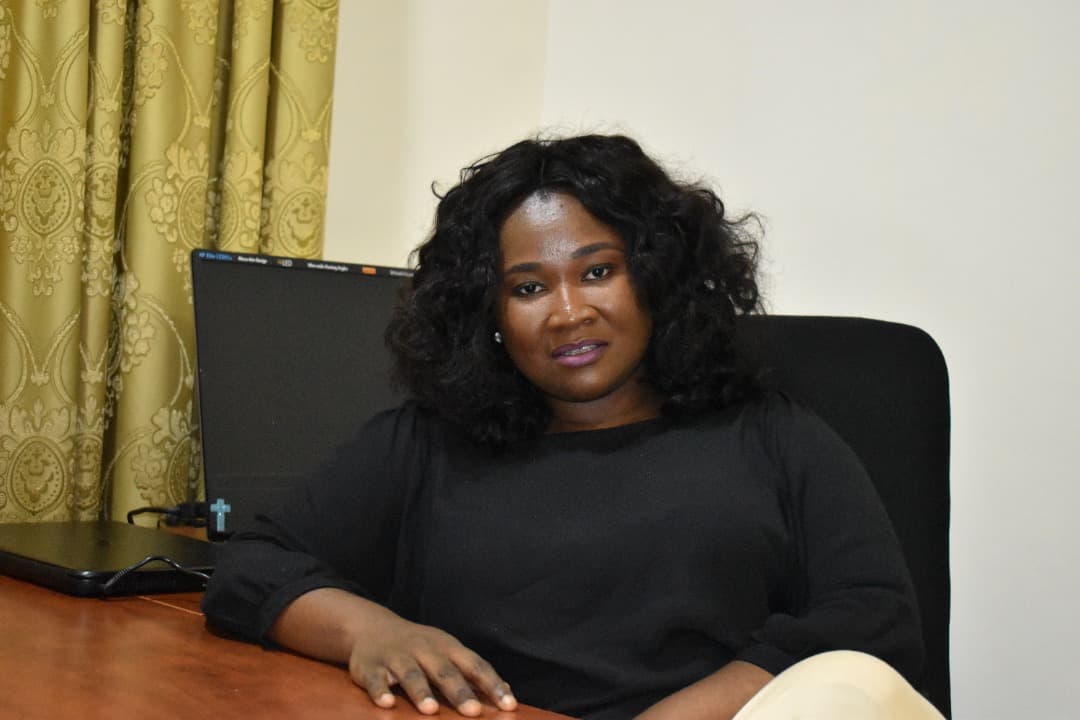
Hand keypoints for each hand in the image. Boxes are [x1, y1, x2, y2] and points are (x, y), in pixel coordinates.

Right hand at [271, 588, 516, 716]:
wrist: (372, 627)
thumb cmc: (420, 647)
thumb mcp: (447, 652)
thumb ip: (473, 672)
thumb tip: (506, 693)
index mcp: (447, 647)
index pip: (475, 665)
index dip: (492, 684)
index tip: (508, 704)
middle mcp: (424, 649)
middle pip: (444, 670)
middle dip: (459, 691)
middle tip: (473, 711)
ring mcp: (397, 657)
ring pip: (410, 674)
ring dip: (421, 691)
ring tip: (430, 710)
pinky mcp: (370, 666)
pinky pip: (374, 679)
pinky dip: (379, 690)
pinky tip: (385, 704)